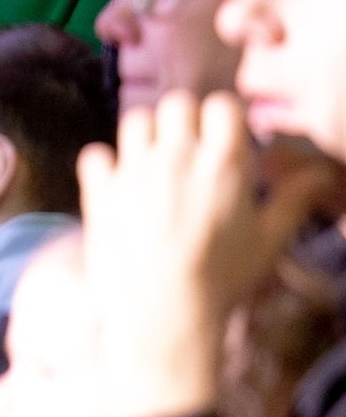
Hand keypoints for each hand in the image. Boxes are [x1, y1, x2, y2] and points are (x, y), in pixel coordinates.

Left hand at [79, 91, 326, 416]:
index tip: (223, 139)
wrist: (164, 314)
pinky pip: (95, 154)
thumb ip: (293, 199)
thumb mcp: (269, 240)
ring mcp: (134, 172)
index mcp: (224, 163)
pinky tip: (117, 182)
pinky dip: (104, 163)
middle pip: (177, 103)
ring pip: (136, 119)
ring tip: (155, 162)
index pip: (221, 104)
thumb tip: (321, 175)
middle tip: (189, 148)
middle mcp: (177, 158)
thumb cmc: (223, 279)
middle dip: (185, 119)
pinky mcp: (100, 192)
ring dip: (146, 134)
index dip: (223, 117)